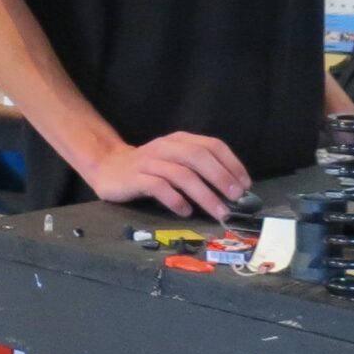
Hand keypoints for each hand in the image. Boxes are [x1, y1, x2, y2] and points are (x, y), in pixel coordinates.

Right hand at [84, 133, 248, 220]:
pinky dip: (175, 200)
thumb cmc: (149, 168)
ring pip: (181, 174)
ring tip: (219, 212)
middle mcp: (166, 147)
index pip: (211, 145)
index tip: (245, 185)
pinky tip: (185, 212)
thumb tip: (232, 190)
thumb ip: (199, 170)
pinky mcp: (134, 178)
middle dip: (221, 178)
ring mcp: (149, 162)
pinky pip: (158, 187)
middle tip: (237, 198)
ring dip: (204, 195)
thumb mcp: (176, 161)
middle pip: (198, 157)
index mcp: (180, 140)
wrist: (108, 167)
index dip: (231, 164)